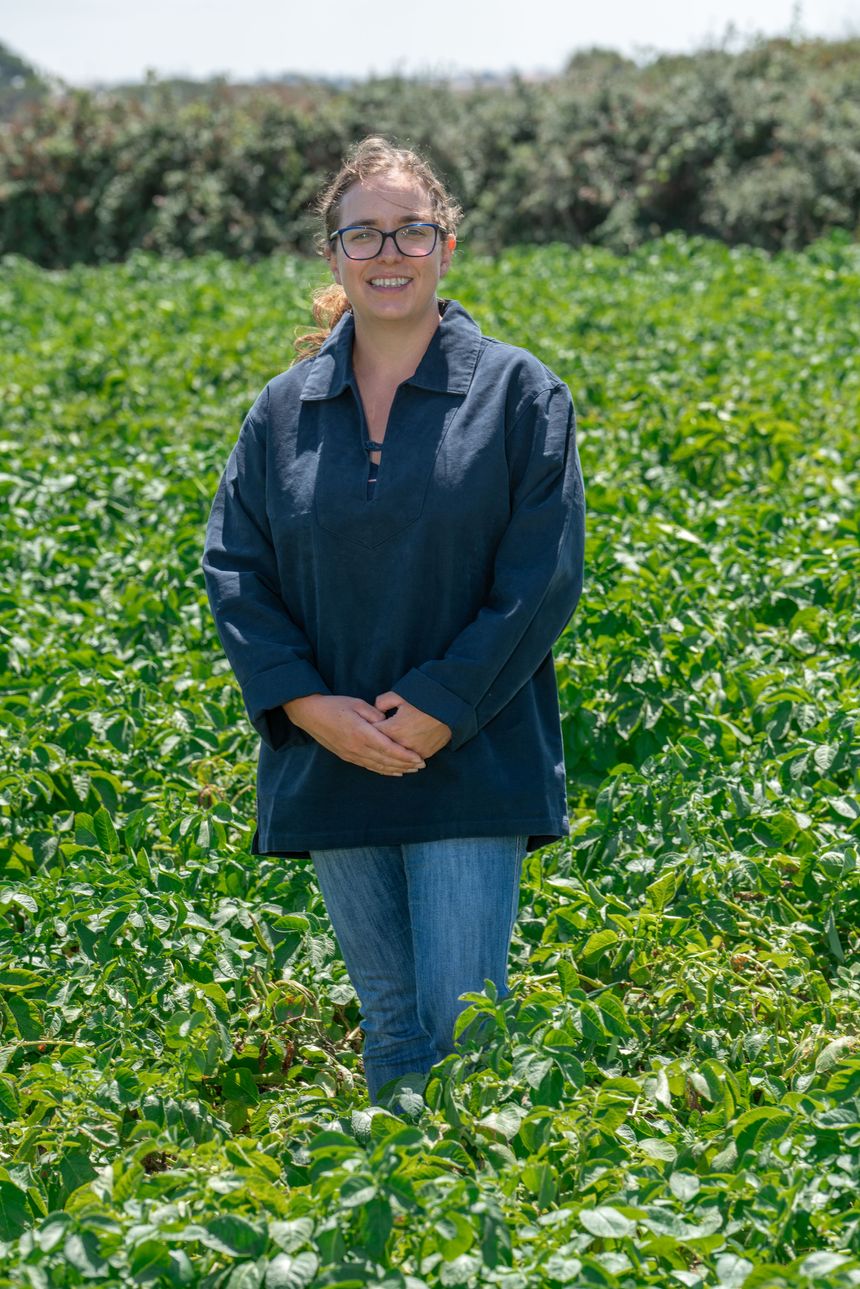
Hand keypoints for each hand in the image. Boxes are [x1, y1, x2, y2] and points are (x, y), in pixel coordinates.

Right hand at [282, 694, 426, 775]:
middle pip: (386, 760)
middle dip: (406, 764)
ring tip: (412, 770)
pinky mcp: (348, 757)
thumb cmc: (335, 705)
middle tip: (422, 765)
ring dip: (397, 769)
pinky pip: (369, 767)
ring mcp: (352, 754)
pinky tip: (394, 771)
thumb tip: (389, 724)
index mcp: (361, 733)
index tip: (419, 758)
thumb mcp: (357, 703)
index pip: (389, 748)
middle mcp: (357, 747)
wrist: (311, 714)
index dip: (405, 755)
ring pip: (379, 766)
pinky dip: (384, 770)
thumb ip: (375, 714)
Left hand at [373, 691, 452, 758]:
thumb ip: (381, 702)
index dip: (369, 730)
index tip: (368, 726)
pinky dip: (405, 757)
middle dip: (377, 743)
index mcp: (393, 729)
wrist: (450, 707)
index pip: (371, 734)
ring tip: (388, 749)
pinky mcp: (425, 754)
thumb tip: (375, 711)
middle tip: (375, 738)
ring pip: (396, 757)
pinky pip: (410, 759)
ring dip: (391, 753)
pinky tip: (402, 754)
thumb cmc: (423, 699)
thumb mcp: (399, 695)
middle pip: (382, 749)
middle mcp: (402, 744)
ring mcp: (414, 751)